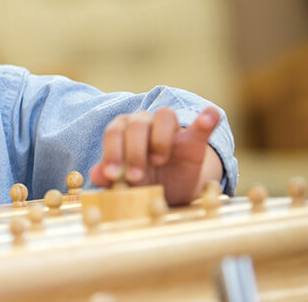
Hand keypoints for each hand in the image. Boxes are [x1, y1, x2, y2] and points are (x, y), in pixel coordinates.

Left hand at [89, 106, 223, 205]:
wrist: (170, 192)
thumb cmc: (140, 183)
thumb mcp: (124, 184)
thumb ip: (109, 177)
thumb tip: (95, 174)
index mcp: (123, 131)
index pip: (114, 132)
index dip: (112, 152)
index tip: (113, 175)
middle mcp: (144, 123)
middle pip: (136, 124)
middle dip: (133, 151)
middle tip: (135, 177)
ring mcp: (171, 130)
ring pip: (165, 116)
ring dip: (160, 138)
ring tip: (158, 161)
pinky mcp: (194, 140)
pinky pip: (201, 125)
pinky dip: (207, 118)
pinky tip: (212, 115)